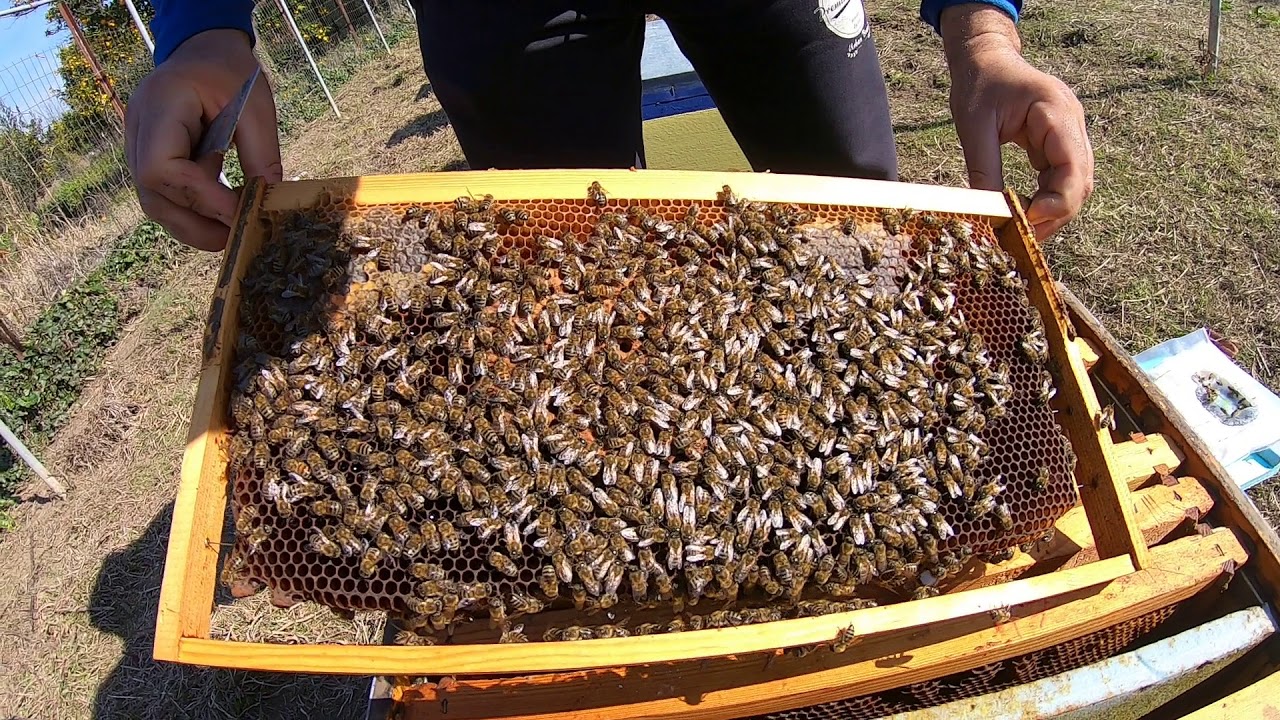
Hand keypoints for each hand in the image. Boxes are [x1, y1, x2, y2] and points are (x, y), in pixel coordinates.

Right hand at [125, 29, 282, 250]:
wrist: (204, 51)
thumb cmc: (230, 72)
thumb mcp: (256, 106)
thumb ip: (261, 154)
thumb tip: (268, 204)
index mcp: (161, 104)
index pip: (162, 166)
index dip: (198, 197)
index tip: (237, 213)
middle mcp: (138, 126)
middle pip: (151, 192)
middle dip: (192, 223)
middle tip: (233, 241)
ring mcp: (137, 142)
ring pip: (153, 199)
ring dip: (190, 225)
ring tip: (229, 236)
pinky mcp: (149, 155)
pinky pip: (162, 193)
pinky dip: (189, 211)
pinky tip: (219, 219)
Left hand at [940, 5, 1093, 238]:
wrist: (986, 59)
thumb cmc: (980, 85)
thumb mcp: (974, 127)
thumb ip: (984, 168)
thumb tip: (989, 212)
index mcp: (1056, 112)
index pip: (1073, 166)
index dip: (1056, 200)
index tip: (1027, 220)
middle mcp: (1072, 124)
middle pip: (1081, 181)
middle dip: (1055, 214)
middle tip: (1024, 237)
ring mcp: (1069, 133)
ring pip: (1076, 184)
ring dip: (1053, 211)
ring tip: (1023, 231)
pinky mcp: (1059, 142)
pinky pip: (1061, 177)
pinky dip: (1046, 199)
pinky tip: (1024, 213)